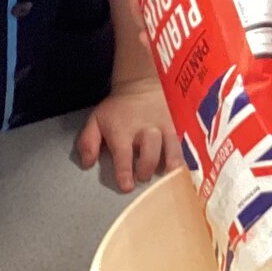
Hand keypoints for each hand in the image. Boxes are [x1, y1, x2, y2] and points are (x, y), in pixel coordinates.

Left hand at [75, 77, 178, 191]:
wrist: (142, 84)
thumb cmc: (117, 109)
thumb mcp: (96, 120)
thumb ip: (88, 142)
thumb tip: (88, 164)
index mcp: (122, 131)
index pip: (123, 154)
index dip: (125, 171)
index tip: (126, 186)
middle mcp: (145, 130)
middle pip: (150, 153)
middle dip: (147, 170)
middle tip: (143, 177)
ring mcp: (164, 127)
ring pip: (171, 148)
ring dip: (170, 164)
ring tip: (169, 173)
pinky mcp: (177, 126)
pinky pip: (182, 143)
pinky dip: (184, 157)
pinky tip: (183, 168)